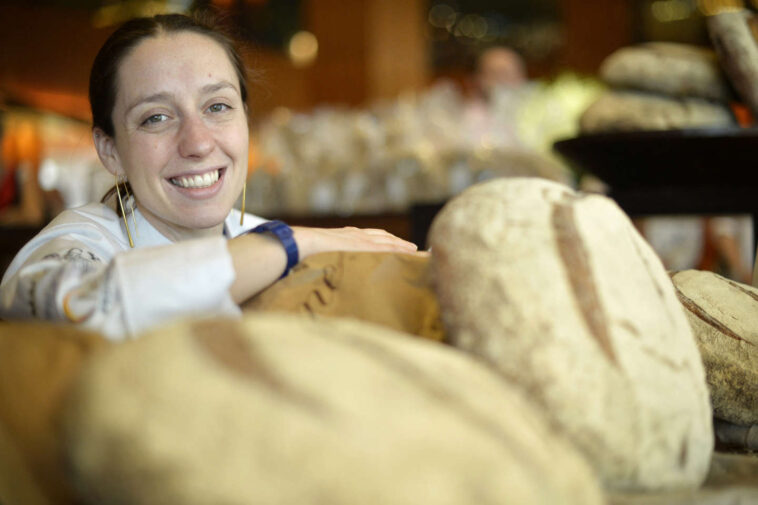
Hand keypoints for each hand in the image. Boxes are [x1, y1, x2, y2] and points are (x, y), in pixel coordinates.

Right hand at [293, 226, 417, 258]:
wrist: (302, 242)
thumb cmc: (303, 250)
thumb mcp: (317, 254)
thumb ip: (324, 260)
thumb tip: (320, 276)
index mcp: (346, 236)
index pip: (371, 236)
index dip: (385, 240)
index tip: (395, 245)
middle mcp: (356, 234)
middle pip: (384, 237)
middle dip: (399, 242)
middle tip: (413, 249)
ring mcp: (361, 239)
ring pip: (389, 241)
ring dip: (404, 246)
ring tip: (417, 252)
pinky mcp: (364, 246)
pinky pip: (387, 247)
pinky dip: (400, 250)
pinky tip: (410, 254)